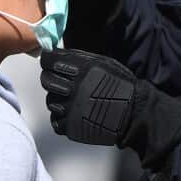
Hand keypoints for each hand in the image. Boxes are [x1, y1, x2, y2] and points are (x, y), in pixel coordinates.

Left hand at [40, 49, 180, 166]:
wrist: (134, 113)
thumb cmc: (122, 86)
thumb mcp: (103, 62)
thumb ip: (79, 58)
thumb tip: (59, 54)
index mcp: (81, 69)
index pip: (49, 61)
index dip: (48, 61)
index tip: (50, 62)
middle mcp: (73, 88)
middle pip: (46, 80)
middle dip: (50, 78)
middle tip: (59, 81)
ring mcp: (70, 109)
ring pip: (50, 100)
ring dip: (58, 99)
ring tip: (73, 99)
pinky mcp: (71, 127)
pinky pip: (55, 120)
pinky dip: (62, 117)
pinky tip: (74, 113)